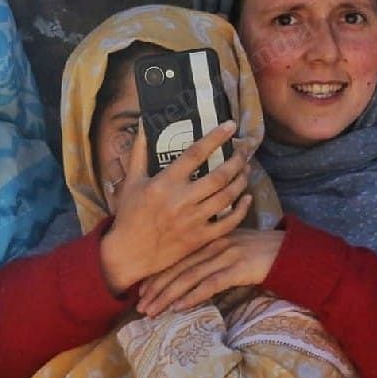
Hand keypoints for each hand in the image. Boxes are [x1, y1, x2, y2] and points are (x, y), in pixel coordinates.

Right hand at [100, 120, 252, 292]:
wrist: (129, 253)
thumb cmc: (129, 215)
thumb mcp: (131, 181)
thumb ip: (139, 151)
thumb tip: (144, 124)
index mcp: (165, 183)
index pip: (196, 154)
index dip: (215, 138)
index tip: (230, 125)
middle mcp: (182, 200)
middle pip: (219, 175)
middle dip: (237, 160)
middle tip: (245, 150)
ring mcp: (193, 221)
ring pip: (227, 197)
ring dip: (241, 180)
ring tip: (246, 169)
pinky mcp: (200, 238)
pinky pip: (228, 223)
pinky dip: (241, 209)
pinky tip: (247, 198)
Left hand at [135, 228, 284, 315]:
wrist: (290, 252)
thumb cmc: (259, 254)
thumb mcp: (230, 249)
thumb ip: (210, 257)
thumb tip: (189, 277)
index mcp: (207, 237)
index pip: (175, 257)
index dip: (156, 274)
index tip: (141, 291)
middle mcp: (212, 244)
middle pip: (177, 268)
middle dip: (156, 288)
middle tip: (140, 307)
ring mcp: (225, 255)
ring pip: (188, 277)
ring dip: (168, 296)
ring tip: (152, 311)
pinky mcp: (238, 268)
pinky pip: (210, 284)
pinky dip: (192, 296)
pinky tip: (179, 307)